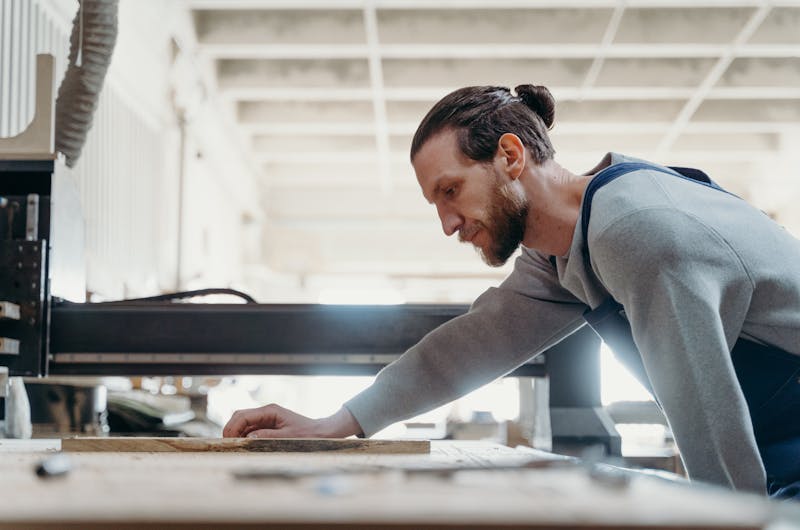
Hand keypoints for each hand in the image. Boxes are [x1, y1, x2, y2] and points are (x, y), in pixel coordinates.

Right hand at [222, 404, 362, 438]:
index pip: (243, 416)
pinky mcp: (267, 426)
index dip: (232, 428)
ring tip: (235, 448)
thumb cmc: (307, 434)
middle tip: (227, 445)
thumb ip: (266, 436)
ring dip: (237, 434)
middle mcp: (266, 412)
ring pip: (243, 423)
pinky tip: (245, 447)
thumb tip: (248, 438)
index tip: (227, 441)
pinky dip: (245, 437)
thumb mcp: (287, 437)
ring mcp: (266, 418)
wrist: (320, 432)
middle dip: (231, 430)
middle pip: (240, 417)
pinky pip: (250, 430)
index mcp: (269, 411)